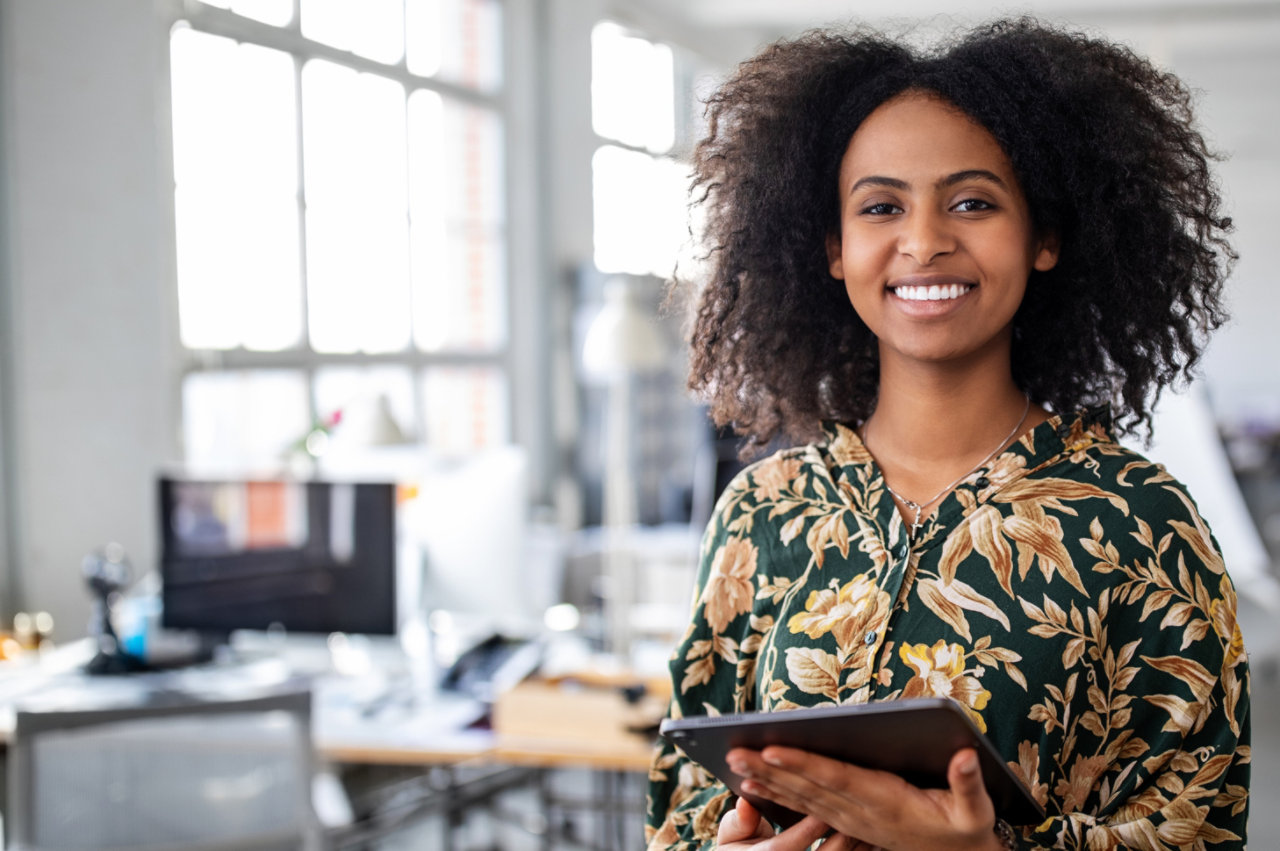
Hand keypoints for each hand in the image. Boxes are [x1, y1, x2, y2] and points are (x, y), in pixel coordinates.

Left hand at [725, 746, 1003, 850]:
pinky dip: (779, 796)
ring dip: (766, 782)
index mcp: (885, 802)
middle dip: (769, 770)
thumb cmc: (967, 830)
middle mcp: (861, 813)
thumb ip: (968, 783)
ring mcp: (852, 821)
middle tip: (732, 753)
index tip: (772, 750)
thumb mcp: (975, 811)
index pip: (836, 779)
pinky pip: (807, 809)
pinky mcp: (849, 824)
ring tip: (734, 765)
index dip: (803, 765)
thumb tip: (966, 755)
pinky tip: (755, 786)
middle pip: (808, 788)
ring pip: (802, 799)